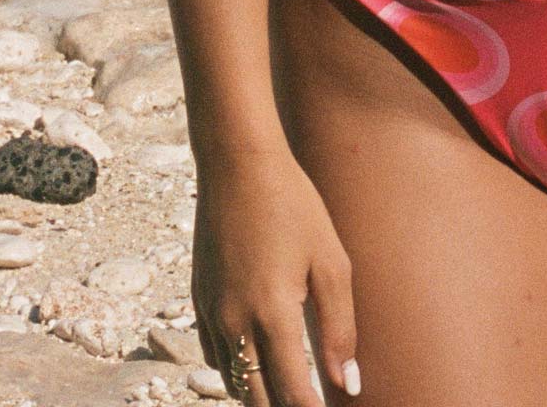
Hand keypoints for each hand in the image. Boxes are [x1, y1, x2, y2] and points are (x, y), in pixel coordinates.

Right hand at [192, 143, 360, 402]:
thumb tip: (348, 384)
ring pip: (233, 381)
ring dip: (259, 393)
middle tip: (310, 403)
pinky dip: (236, 370)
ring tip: (289, 389)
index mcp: (272, 314)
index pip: (291, 393)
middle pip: (256, 398)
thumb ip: (340, 328)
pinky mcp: (198, 300)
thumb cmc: (293, 205)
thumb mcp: (331, 261)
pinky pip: (215, 356)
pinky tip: (259, 359)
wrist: (238, 164)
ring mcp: (210, 313)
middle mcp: (234, 322)